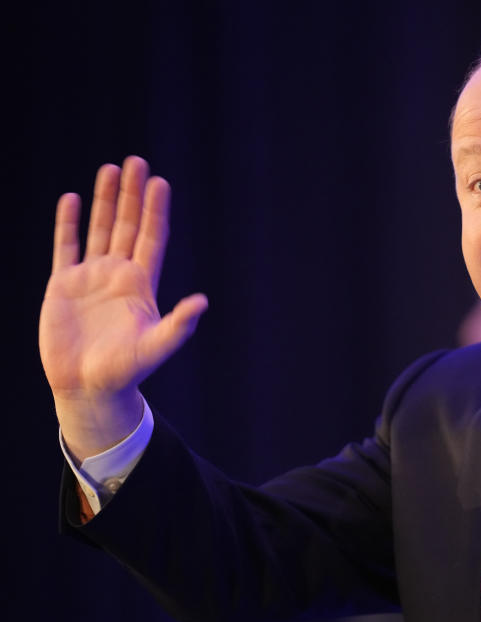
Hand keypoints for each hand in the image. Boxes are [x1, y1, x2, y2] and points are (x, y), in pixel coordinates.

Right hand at [39, 156, 207, 459]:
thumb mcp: (157, 346)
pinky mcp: (63, 286)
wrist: (89, 386)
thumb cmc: (127, 370)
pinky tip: (73, 199)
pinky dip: (69, 223)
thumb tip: (202, 301)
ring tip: (110, 169)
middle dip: (132, 194)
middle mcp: (118, 274)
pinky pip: (66, 247)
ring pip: (99, 229)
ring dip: (104, 200)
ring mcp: (91, 277)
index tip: (161, 183)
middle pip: (127, 225)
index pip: (151, 238)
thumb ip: (178, 324)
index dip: (155, 211)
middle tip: (137, 161)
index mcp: (142, 284)